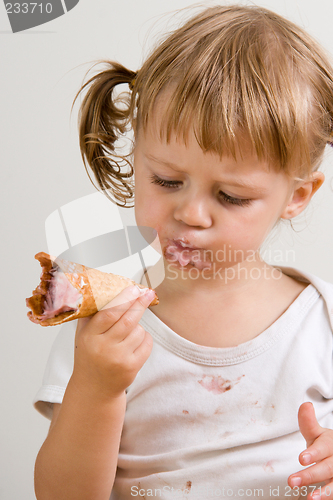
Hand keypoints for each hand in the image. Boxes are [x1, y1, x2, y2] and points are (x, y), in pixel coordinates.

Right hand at [71, 285, 154, 399]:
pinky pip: (146, 343)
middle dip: (139, 304)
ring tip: (128, 332)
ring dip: (138, 326)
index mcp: (89, 337)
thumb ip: (92, 313)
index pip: (108, 314)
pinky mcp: (132, 367)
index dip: (123, 299)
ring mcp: (119, 359)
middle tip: (147, 292)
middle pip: (127, 320)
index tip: (133, 288)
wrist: (94, 388)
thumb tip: (106, 287)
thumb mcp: (84, 334)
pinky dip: (144, 338)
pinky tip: (134, 342)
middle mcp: (103, 348)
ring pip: (139, 331)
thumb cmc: (90, 355)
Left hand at [288, 402, 332, 498]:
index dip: (314, 453)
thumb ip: (308, 423)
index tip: (301, 458)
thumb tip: (305, 405)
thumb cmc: (325, 445)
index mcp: (331, 442)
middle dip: (310, 475)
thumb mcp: (316, 434)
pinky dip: (327, 496)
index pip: (324, 447)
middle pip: (327, 467)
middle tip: (292, 481)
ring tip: (310, 498)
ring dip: (324, 491)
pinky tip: (315, 499)